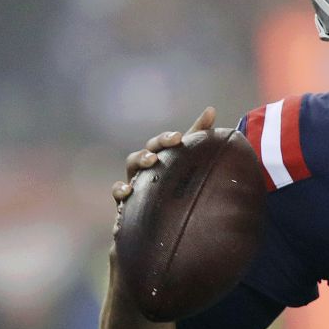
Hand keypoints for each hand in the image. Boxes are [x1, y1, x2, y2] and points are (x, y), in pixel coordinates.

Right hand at [110, 107, 215, 242]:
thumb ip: (200, 135)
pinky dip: (120, 190)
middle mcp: (146, 167)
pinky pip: (117, 194)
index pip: (162, 143)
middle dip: (152, 149)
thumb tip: (211, 109)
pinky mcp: (126, 202)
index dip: (167, 139)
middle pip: (144, 152)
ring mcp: (135, 182)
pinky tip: (127, 192)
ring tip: (150, 161)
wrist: (165, 218)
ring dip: (139, 160)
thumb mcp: (189, 159)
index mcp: (161, 157)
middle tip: (162, 150)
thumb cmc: (176, 183)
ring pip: (130, 167)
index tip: (178, 138)